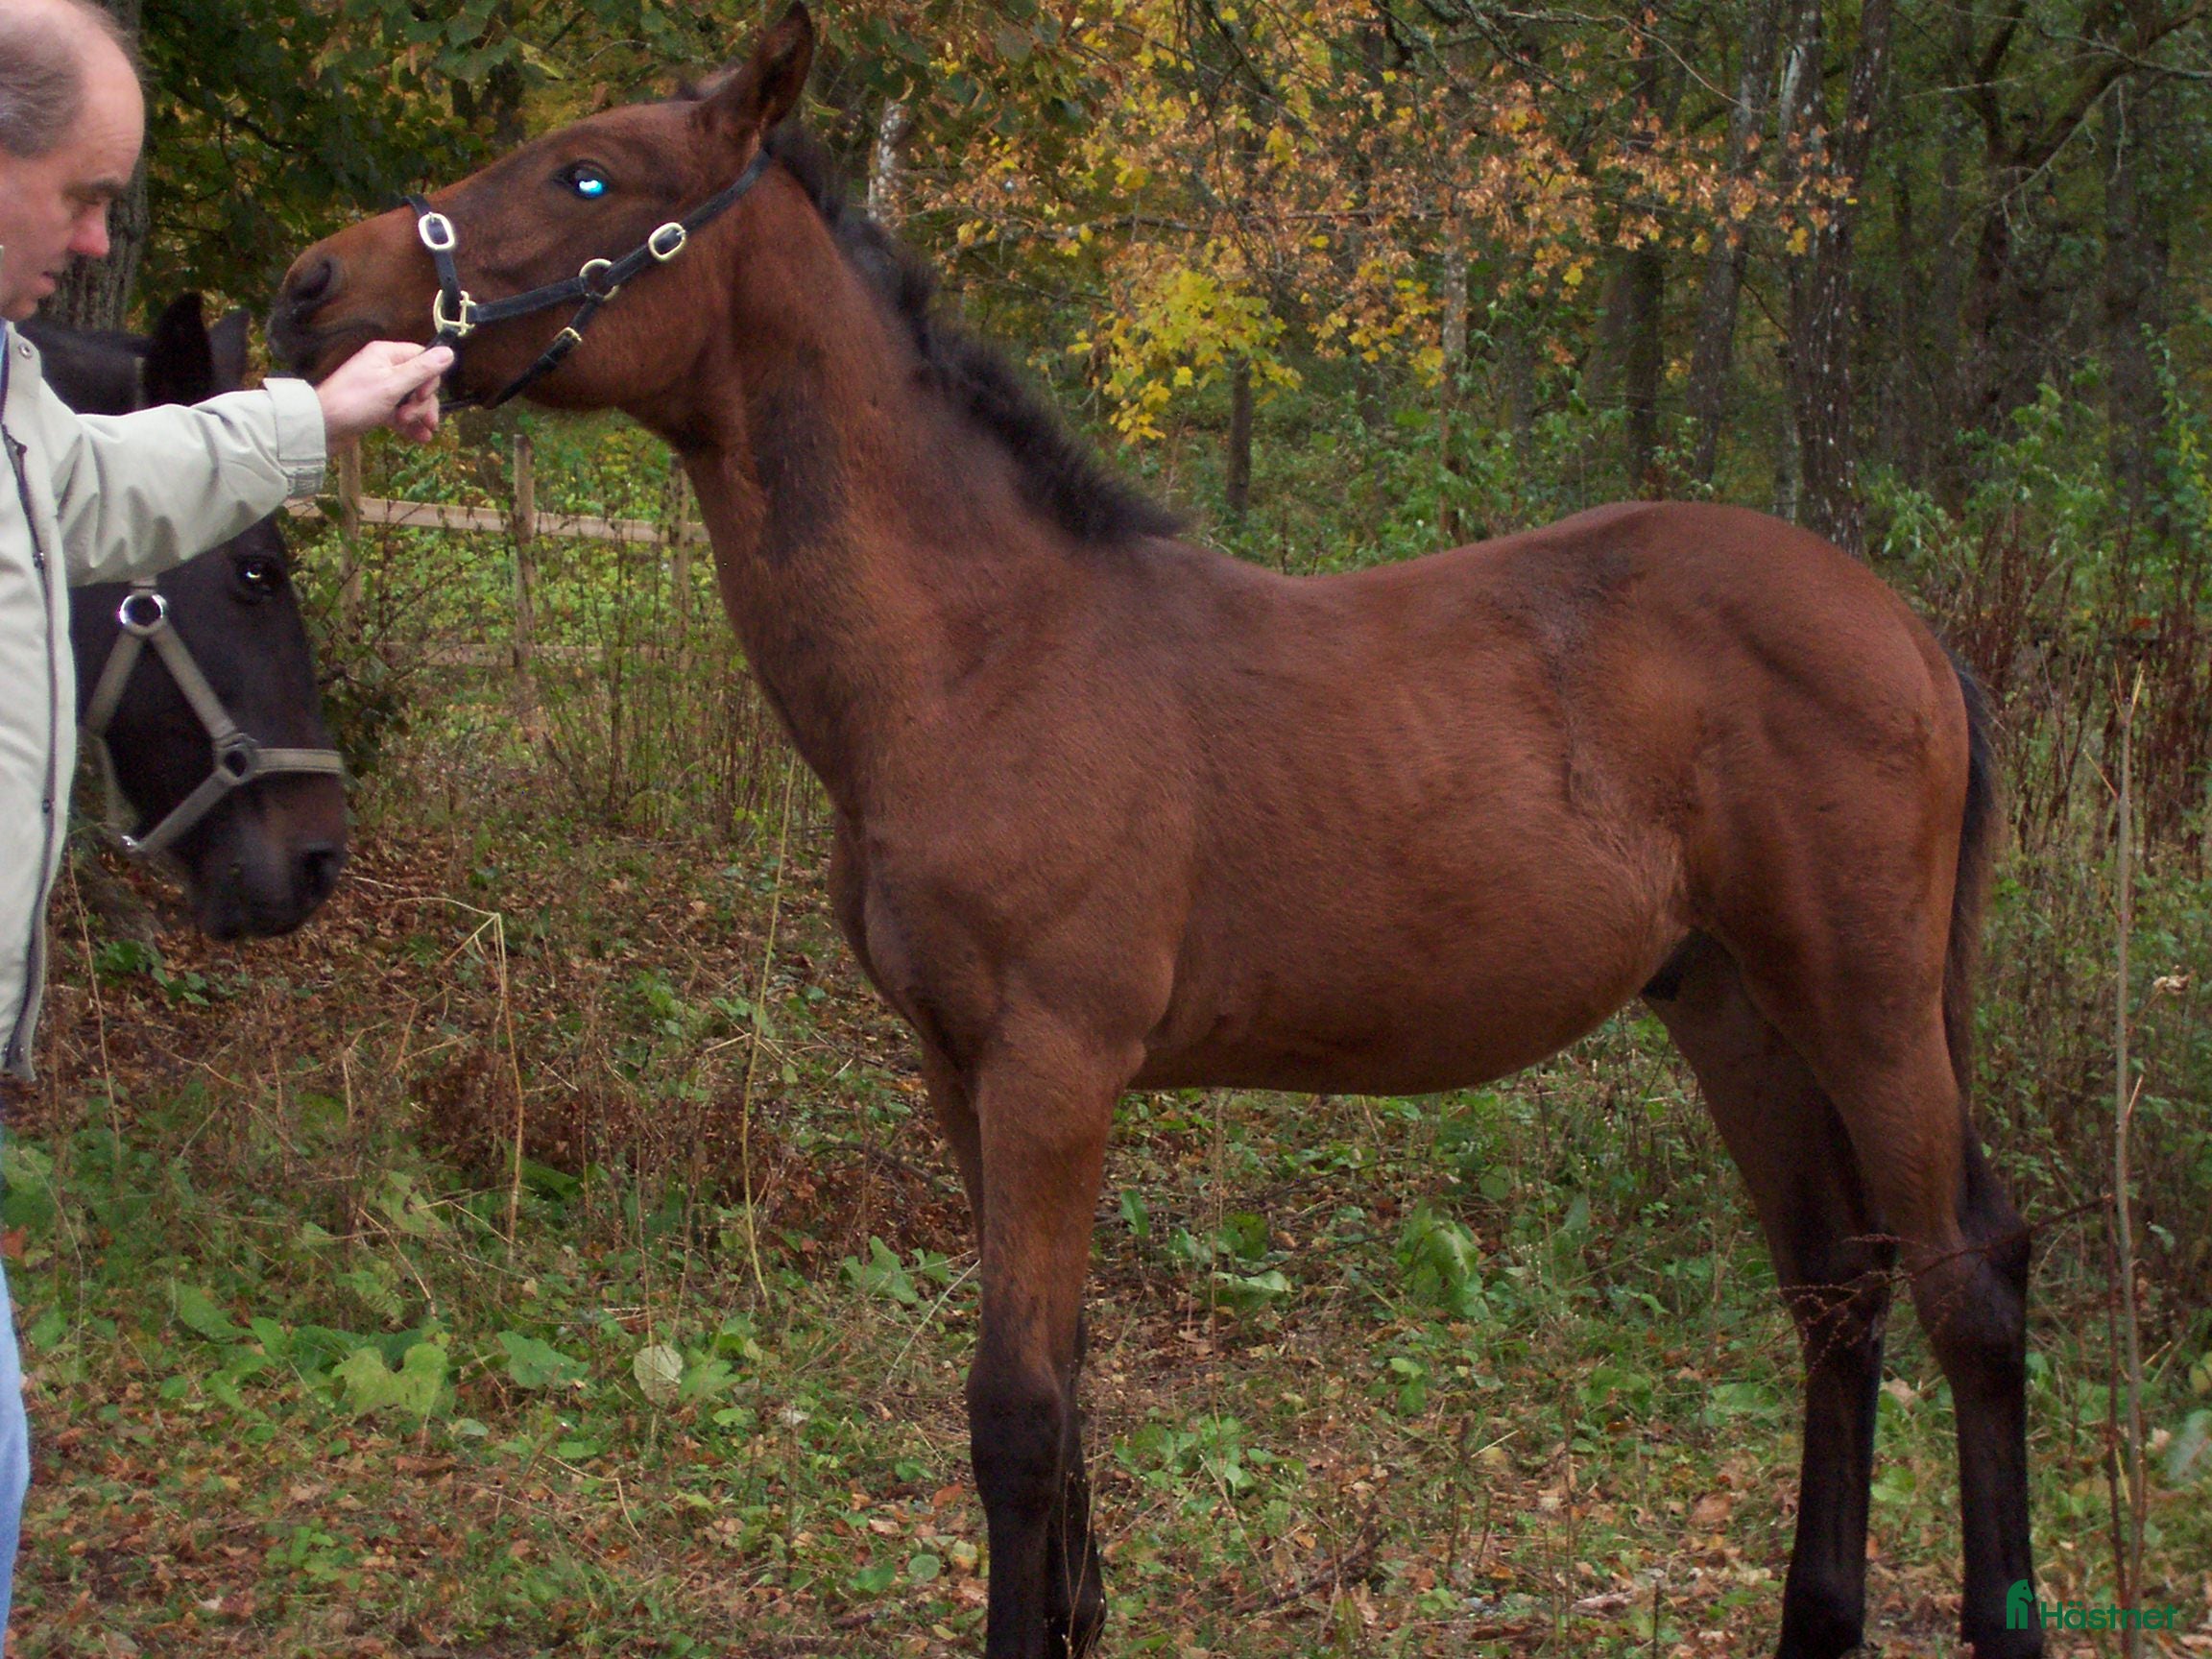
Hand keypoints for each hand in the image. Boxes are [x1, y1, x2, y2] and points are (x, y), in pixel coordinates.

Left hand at [314, 341, 454, 444]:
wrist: (322, 427)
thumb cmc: (354, 402)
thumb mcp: (392, 385)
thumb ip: (422, 369)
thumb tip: (449, 352)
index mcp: (386, 354)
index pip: (423, 358)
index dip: (430, 379)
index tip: (423, 395)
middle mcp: (384, 367)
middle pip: (420, 381)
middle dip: (423, 402)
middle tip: (412, 416)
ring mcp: (381, 388)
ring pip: (412, 399)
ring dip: (418, 415)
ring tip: (418, 431)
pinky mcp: (377, 407)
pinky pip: (401, 412)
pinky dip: (411, 424)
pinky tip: (420, 437)